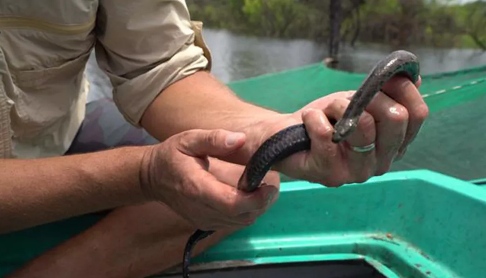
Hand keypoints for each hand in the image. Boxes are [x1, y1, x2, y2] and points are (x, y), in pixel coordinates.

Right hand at [139, 129, 278, 230]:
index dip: (255, 199)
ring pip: (240, 222)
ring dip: (255, 208)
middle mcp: (201, 209)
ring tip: (261, 189)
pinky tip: (248, 196)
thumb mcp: (189, 139)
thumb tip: (240, 139)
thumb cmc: (172, 155)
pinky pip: (233, 223)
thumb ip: (214, 139)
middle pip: (240, 216)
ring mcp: (203, 219)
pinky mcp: (205, 223)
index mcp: (196, 187)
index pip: (231, 203)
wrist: (152, 178)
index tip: (269, 185)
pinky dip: (246, 212)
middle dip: (261, 203)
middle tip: (271, 185)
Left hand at [255, 76, 427, 186]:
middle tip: (347, 100)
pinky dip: (313, 117)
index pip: (417, 115)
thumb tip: (413, 78)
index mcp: (394, 145)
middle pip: (396, 117)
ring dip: (338, 106)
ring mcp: (358, 173)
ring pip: (363, 123)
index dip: (403, 89)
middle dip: (369, 96)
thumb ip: (385, 94)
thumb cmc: (324, 120)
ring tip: (325, 112)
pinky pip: (327, 133)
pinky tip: (308, 121)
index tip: (382, 79)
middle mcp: (382, 163)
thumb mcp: (357, 102)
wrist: (283, 137)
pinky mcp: (331, 175)